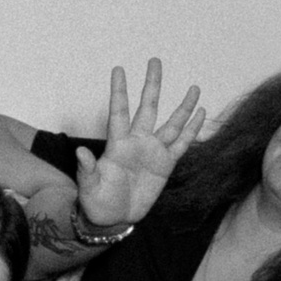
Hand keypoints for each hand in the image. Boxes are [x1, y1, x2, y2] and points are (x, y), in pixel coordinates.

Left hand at [74, 61, 206, 233]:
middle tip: (155, 61)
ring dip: (183, 106)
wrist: (113, 219)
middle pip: (147, 108)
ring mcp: (153, 151)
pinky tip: (201, 113)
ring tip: (194, 87)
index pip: (118, 112)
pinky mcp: (166, 164)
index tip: (118, 69)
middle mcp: (137, 142)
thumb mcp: (89, 188)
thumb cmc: (96, 203)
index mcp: (117, 144)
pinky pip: (182, 144)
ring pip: (172, 123)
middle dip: (152, 85)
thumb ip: (87, 170)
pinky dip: (192, 129)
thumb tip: (80, 153)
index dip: (119, 91)